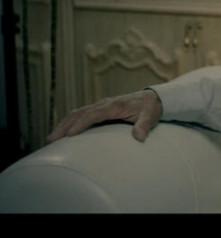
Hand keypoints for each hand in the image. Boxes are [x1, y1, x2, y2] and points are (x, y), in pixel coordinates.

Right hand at [47, 89, 162, 142]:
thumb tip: (139, 137)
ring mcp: (100, 106)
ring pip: (77, 113)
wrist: (153, 98)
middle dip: (64, 125)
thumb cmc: (150, 108)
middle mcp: (104, 104)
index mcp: (113, 106)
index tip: (69, 135)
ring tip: (50, 138)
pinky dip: (69, 122)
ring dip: (63, 124)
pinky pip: (81, 114)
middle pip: (79, 113)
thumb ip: (143, 126)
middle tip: (50, 139)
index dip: (80, 124)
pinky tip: (63, 132)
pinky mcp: (100, 109)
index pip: (92, 114)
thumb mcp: (150, 116)